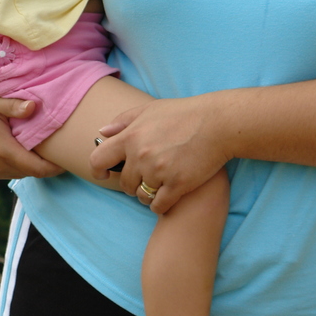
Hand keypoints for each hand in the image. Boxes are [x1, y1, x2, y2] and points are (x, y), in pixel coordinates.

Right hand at [0, 85, 64, 180]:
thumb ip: (14, 106)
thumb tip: (33, 106)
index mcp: (1, 150)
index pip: (37, 169)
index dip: (55, 168)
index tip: (69, 159)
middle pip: (32, 172)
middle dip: (47, 165)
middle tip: (62, 152)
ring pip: (22, 173)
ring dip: (33, 165)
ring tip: (46, 151)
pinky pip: (11, 172)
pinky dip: (21, 165)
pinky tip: (26, 151)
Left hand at [89, 97, 229, 212]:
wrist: (217, 123)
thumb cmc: (183, 114)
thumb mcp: (149, 109)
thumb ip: (123, 121)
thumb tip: (102, 133)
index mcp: (130, 137)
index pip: (98, 160)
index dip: (98, 170)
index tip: (103, 174)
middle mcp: (141, 156)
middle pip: (124, 183)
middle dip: (131, 183)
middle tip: (142, 178)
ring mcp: (159, 171)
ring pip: (141, 196)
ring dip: (146, 194)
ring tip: (156, 187)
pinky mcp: (178, 184)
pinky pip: (159, 205)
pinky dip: (159, 206)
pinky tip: (165, 199)